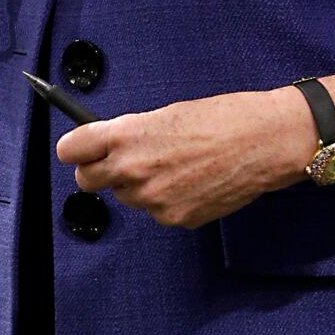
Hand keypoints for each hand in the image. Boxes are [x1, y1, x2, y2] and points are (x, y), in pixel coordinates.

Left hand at [55, 90, 308, 229]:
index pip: (71, 150)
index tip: (80, 149)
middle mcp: (132, 169)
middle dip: (100, 171)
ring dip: (139, 185)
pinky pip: (156, 211)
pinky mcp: (173, 220)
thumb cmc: (221, 118)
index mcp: (127, 135)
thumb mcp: (166, 114)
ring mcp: (152, 199)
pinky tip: (192, 182)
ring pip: (126, 196)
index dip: (75, 148)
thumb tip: (110, 146)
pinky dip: (167, 199)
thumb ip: (132, 133)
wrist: (263, 142)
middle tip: (123, 161)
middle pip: (87, 180)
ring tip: (175, 166)